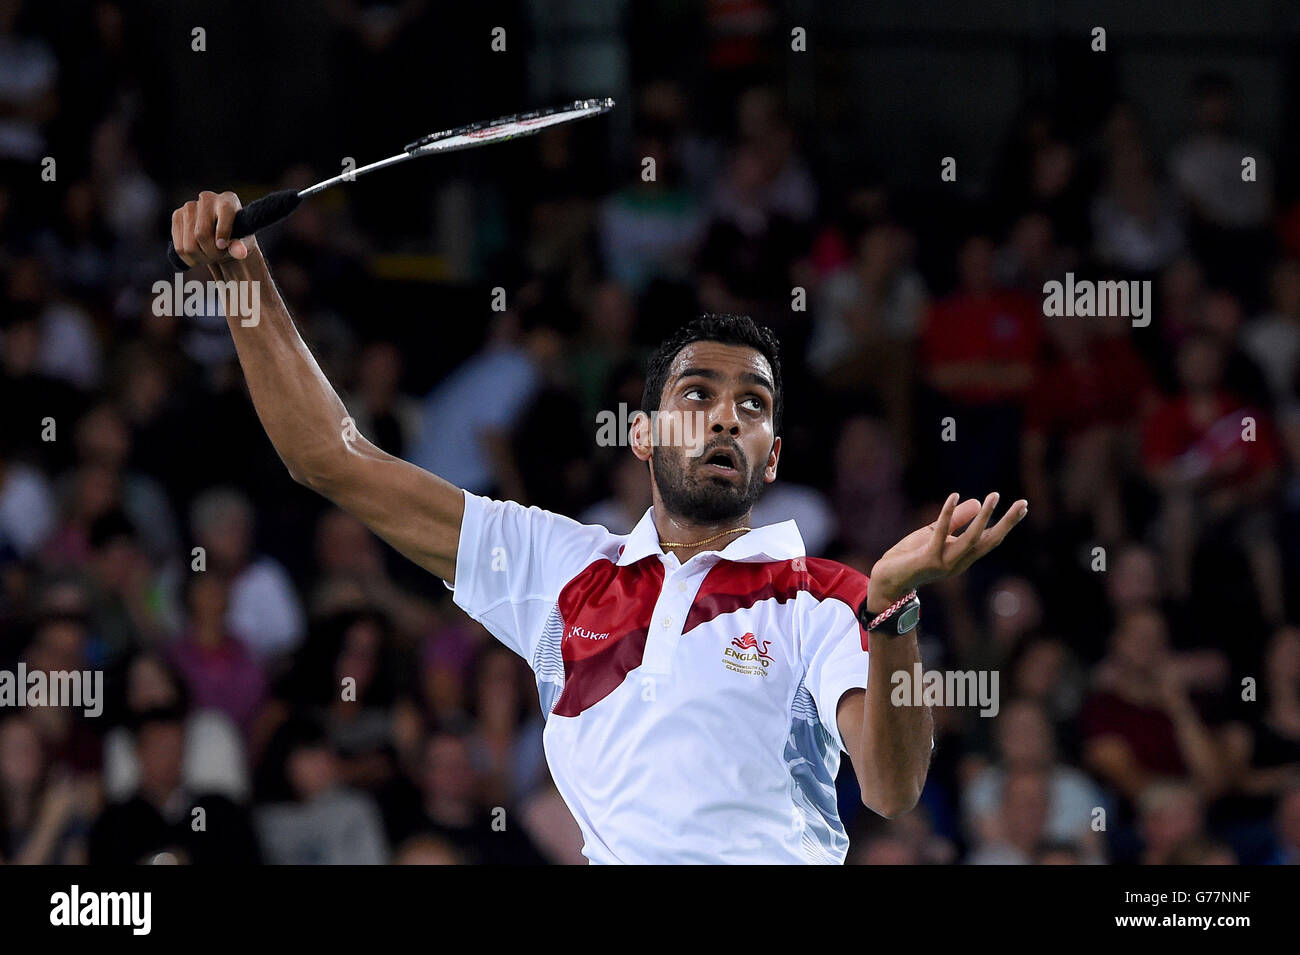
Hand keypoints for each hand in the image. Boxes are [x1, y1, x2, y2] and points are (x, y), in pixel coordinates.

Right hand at [170, 190, 257, 268]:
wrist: (220, 233)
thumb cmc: (235, 236)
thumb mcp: (243, 242)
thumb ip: (240, 246)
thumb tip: (240, 253)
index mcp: (228, 200)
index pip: (223, 214)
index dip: (222, 234)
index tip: (223, 246)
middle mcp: (207, 198)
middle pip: (202, 234)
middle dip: (212, 252)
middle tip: (218, 255)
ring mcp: (189, 206)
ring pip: (189, 245)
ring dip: (200, 258)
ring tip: (209, 255)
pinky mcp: (176, 216)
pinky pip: (179, 248)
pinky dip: (190, 258)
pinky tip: (198, 253)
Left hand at [867, 492, 1027, 613]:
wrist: (887, 581)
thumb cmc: (909, 557)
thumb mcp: (934, 534)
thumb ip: (956, 521)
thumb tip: (977, 502)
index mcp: (962, 558)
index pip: (990, 540)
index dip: (1006, 524)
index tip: (1022, 507)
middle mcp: (958, 563)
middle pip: (989, 542)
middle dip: (1006, 523)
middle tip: (1022, 503)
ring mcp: (944, 562)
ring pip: (971, 539)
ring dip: (984, 517)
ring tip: (994, 496)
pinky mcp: (928, 558)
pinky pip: (940, 533)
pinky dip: (948, 514)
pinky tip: (953, 496)